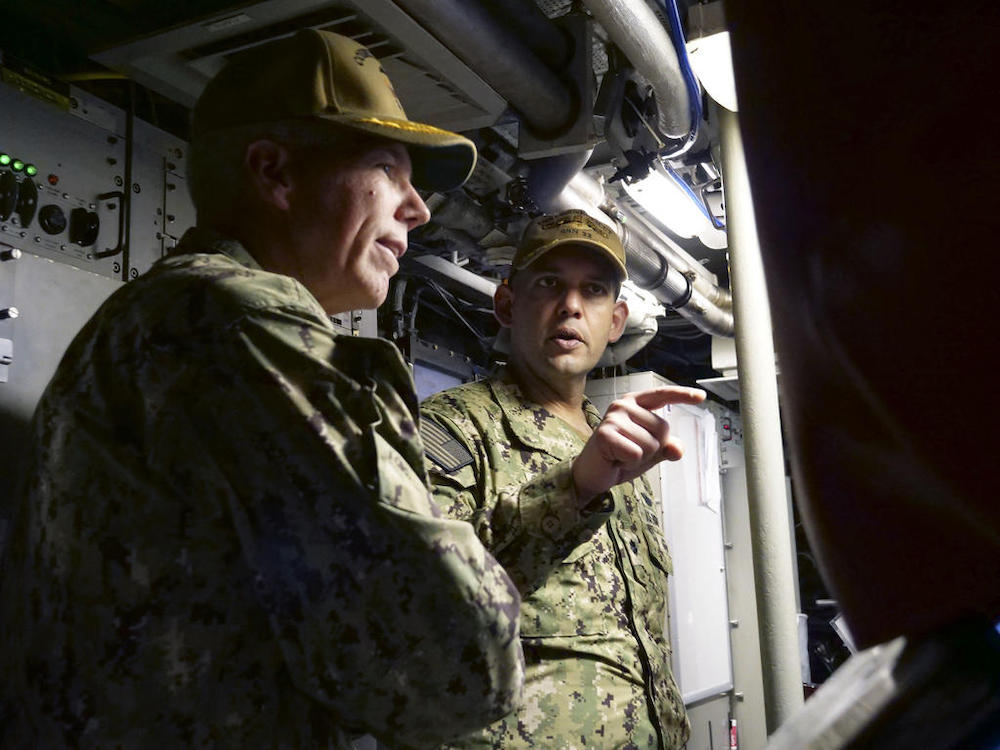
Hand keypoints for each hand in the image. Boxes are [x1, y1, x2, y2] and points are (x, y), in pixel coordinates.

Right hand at [572, 386, 705, 503]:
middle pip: (663, 429)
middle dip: (653, 448)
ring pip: (652, 444)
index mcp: (635, 403)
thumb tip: (678, 449)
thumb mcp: (650, 452)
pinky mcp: (606, 434)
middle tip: (631, 451)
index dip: (683, 395)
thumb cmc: (619, 458)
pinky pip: (637, 454)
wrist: (591, 474)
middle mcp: (623, 405)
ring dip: (640, 458)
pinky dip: (630, 463)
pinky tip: (616, 460)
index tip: (701, 397)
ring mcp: (614, 418)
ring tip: (621, 455)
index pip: (662, 395)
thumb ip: (666, 447)